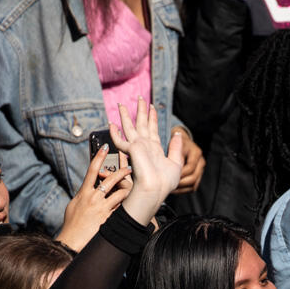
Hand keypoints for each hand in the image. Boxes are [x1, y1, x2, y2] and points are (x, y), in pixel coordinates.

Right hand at [57, 146, 132, 250]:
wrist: (72, 241)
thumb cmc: (72, 223)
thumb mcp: (74, 205)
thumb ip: (83, 194)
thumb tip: (89, 186)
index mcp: (84, 192)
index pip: (92, 170)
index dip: (99, 157)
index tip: (106, 146)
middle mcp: (93, 198)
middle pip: (111, 179)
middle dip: (122, 171)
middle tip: (130, 167)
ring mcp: (101, 208)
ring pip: (120, 192)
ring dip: (128, 188)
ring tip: (134, 187)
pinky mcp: (109, 218)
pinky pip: (122, 208)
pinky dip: (127, 205)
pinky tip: (133, 204)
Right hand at [111, 98, 184, 223]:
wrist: (155, 190)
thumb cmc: (164, 182)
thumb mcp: (176, 162)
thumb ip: (176, 147)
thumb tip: (178, 133)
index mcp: (155, 149)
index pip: (153, 129)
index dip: (152, 118)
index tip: (152, 107)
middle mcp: (145, 146)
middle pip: (142, 124)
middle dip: (141, 111)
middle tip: (140, 98)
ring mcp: (137, 147)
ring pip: (130, 127)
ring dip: (126, 115)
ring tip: (122, 104)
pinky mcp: (131, 150)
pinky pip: (120, 140)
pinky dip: (115, 133)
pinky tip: (111, 124)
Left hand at [171, 127, 204, 193]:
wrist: (180, 143)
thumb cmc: (174, 142)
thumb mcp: (173, 144)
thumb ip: (173, 152)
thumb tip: (171, 163)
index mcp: (196, 152)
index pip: (189, 167)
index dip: (179, 174)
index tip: (168, 177)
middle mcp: (201, 161)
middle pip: (193, 177)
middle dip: (180, 183)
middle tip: (169, 185)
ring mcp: (200, 169)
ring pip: (194, 184)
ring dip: (182, 188)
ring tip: (171, 188)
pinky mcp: (198, 176)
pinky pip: (193, 187)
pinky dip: (184, 190)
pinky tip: (175, 189)